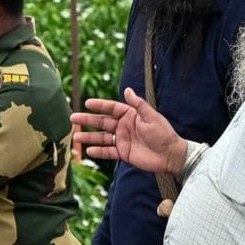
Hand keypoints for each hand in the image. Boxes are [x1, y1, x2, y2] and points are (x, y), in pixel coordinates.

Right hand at [72, 89, 190, 177]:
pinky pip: (108, 152)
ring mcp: (123, 140)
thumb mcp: (151, 117)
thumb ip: (138, 105)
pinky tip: (89, 151)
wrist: (170, 155)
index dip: (99, 105)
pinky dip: (99, 152)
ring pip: (102, 137)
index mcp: (130, 115)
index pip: (111, 108)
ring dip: (89, 137)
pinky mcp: (124, 153)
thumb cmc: (163, 133)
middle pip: (102, 122)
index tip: (87, 103)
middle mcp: (124, 126)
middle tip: (73, 118)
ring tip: (76, 136)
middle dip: (88, 120)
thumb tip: (127, 90)